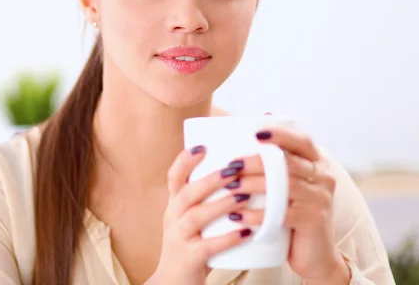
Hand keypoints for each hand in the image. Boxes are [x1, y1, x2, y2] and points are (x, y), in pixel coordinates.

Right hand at [147, 145, 253, 284]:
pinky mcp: (188, 259)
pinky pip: (207, 247)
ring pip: (196, 216)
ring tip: (244, 195)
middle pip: (187, 193)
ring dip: (221, 204)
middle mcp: (172, 218)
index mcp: (174, 204)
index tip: (203, 147)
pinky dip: (227, 238)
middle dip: (211, 179)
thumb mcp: (191, 218)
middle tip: (235, 168)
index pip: (174, 177)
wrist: (174, 283)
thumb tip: (241, 171)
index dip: (185, 160)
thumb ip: (207, 198)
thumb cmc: (191, 245)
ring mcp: (178, 238)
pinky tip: (246, 231)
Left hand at [221, 124, 350, 283]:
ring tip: (230, 188)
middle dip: (257, 162)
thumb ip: (277, 160)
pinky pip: (282, 214)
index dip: (280, 134)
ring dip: (253, 186)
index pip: (301, 141)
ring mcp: (321, 199)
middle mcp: (324, 177)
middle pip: (288, 163)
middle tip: (231, 165)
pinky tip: (237, 216)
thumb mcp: (288, 184)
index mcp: (317, 163)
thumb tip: (257, 119)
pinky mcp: (314, 221)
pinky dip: (257, 214)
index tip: (255, 132)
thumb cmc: (292, 212)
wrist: (315, 255)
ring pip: (284, 186)